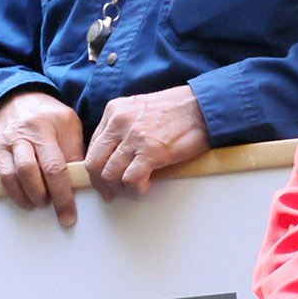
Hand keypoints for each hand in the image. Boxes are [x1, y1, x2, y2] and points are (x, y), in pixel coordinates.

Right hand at [0, 91, 85, 227]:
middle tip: (61, 213)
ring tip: (42, 203)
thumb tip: (80, 181)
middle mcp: (25, 133)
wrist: (16, 99)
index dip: (64, 193)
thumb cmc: (46, 115)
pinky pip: (3, 176)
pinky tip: (26, 200)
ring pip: (15, 176)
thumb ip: (74, 150)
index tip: (71, 212)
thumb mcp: (68, 124)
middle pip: (34, 172)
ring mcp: (7, 142)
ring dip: (30, 196)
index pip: (56, 165)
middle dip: (49, 198)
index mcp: (47, 126)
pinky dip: (14, 193)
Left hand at [84, 87, 210, 197]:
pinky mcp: (151, 151)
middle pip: (94, 162)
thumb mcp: (139, 109)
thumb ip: (122, 128)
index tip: (103, 179)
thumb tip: (112, 156)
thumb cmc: (177, 109)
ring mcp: (134, 137)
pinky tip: (145, 185)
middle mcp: (119, 122)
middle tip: (111, 192)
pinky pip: (130, 179)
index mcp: (114, 110)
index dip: (96, 167)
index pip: (93, 146)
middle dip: (100, 182)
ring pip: (109, 174)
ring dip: (119, 187)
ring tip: (132, 188)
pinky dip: (135, 188)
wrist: (204, 106)